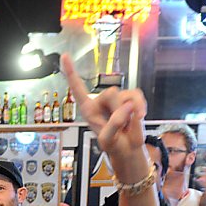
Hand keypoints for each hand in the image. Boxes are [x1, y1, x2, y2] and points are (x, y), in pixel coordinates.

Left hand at [62, 53, 149, 180]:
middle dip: (119, 110)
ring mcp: (116, 99)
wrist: (128, 149)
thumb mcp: (108, 140)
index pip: (77, 88)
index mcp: (89, 109)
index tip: (65, 56)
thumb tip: (126, 107)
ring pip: (125, 95)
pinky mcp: (130, 98)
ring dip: (130, 112)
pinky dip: (141, 106)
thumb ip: (113, 125)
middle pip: (111, 93)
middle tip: (121, 126)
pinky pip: (137, 95)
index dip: (71, 72)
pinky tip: (139, 116)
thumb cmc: (114, 145)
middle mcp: (101, 101)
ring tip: (127, 125)